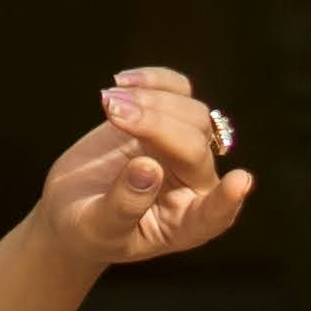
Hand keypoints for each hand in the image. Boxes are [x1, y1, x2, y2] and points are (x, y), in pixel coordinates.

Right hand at [39, 68, 251, 268]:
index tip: (239, 181)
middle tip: (114, 115)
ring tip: (109, 103)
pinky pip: (178, 91)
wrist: (72, 206)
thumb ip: (124, 205)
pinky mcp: (167, 121)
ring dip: (151, 101)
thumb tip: (147, 168)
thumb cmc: (88, 229)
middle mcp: (195, 185)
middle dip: (157, 126)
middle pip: (196, 147)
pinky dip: (155, 81)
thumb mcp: (98, 228)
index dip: (227, 198)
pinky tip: (122, 83)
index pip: (215, 215)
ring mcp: (183, 150)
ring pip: (192, 114)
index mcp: (186, 225)